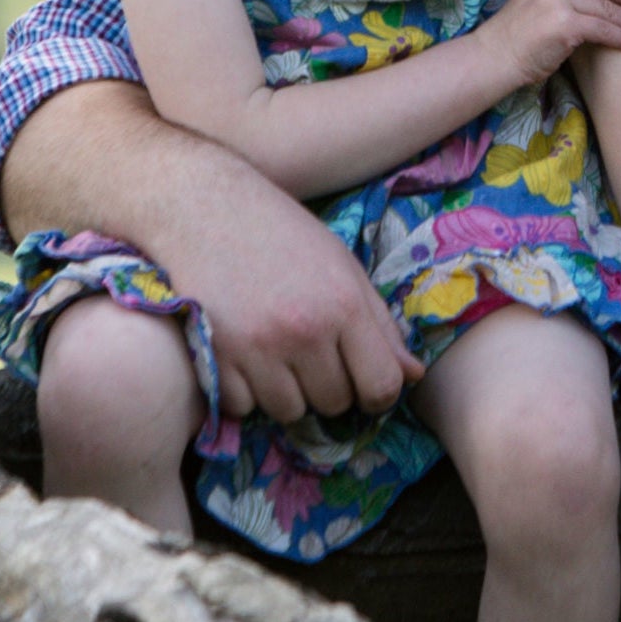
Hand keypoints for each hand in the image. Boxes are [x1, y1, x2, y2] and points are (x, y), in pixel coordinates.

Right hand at [142, 161, 423, 425]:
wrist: (206, 209)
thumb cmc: (284, 233)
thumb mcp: (344, 267)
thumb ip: (381, 324)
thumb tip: (414, 376)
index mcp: (344, 305)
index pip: (382, 386)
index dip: (380, 394)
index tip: (366, 385)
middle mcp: (304, 331)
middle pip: (335, 403)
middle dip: (330, 386)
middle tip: (313, 352)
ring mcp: (257, 348)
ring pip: (290, 412)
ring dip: (289, 392)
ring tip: (278, 352)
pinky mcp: (215, 358)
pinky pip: (244, 408)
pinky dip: (246, 392)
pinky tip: (245, 356)